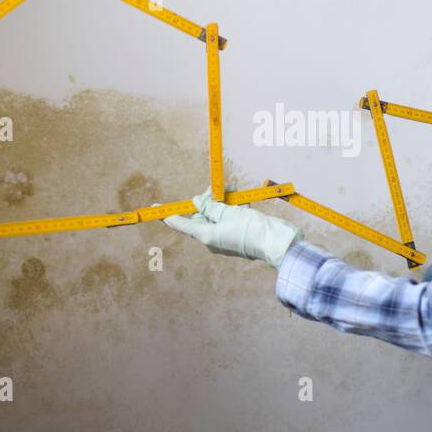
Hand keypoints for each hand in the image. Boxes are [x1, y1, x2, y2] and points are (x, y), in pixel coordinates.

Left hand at [161, 186, 303, 268]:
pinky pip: (229, 218)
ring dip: (222, 202)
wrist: (277, 242)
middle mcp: (213, 238)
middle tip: (214, 189)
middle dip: (206, 201)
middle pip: (201, 216)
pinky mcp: (238, 233)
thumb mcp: (229, 213)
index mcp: (206, 235)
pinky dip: (232, 207)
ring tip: (231, 190)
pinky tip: (239, 198)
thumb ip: (211, 206)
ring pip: (217, 214)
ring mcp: (226, 236)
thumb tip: (199, 202)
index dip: (167, 215)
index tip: (154, 208)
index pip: (181, 223)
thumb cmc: (250, 229)